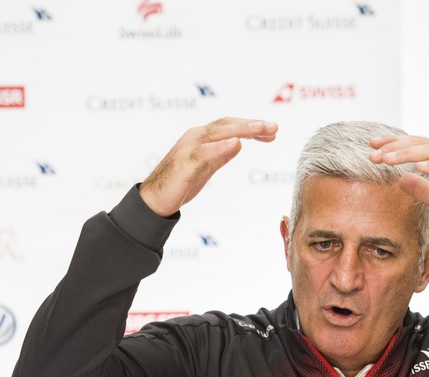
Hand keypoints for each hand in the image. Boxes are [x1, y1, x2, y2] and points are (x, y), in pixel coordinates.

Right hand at [140, 117, 277, 216]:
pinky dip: (220, 146)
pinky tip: (237, 143)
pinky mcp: (185, 163)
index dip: (251, 127)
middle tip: (274, 127)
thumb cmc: (179, 183)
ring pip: (218, 132)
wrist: (154, 200)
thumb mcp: (206, 167)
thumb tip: (239, 144)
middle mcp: (195, 137)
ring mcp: (189, 148)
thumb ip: (221, 155)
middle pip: (227, 124)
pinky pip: (204, 152)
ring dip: (242, 129)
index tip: (272, 133)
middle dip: (252, 125)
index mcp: (201, 137)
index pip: (230, 126)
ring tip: (261, 129)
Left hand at [368, 135, 428, 233]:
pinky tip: (418, 166)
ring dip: (408, 153)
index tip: (372, 146)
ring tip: (388, 159)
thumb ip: (419, 188)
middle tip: (373, 154)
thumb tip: (400, 180)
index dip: (393, 144)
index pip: (414, 146)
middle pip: (419, 144)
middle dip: (394, 148)